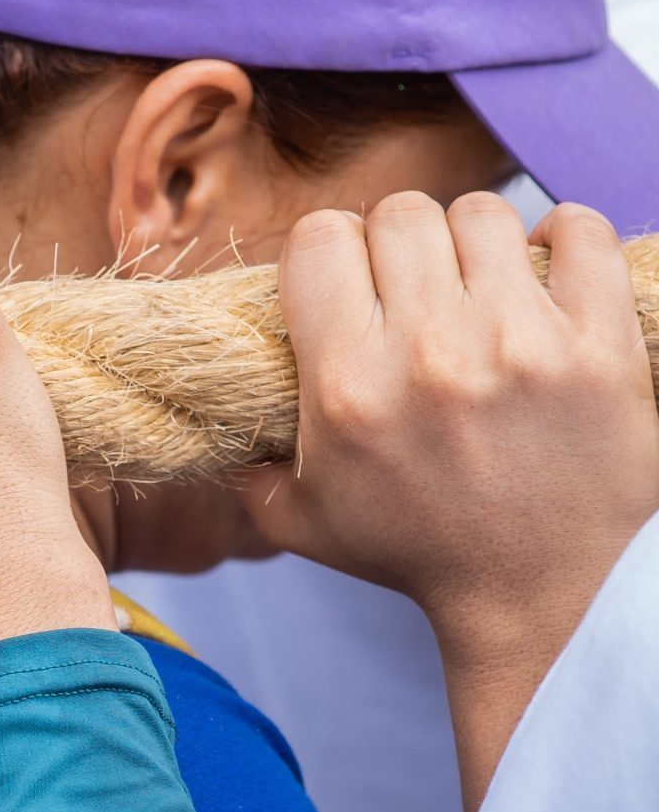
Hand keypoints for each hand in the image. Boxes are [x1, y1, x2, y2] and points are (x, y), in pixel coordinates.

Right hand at [232, 193, 658, 810]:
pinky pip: (579, 233)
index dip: (328, 249)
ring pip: (482, 214)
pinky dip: (563, 237)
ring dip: (475, 238)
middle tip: (415, 282)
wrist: (546, 598)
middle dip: (399, 241)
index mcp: (347, 388)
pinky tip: (546, 269)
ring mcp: (522, 344)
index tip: (347, 278)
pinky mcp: (600, 347)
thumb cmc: (420, 556)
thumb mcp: (305, 523)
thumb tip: (212, 428)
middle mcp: (428, 355)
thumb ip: (248, 470)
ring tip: (480, 277)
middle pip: (399, 214)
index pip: (319, 240)